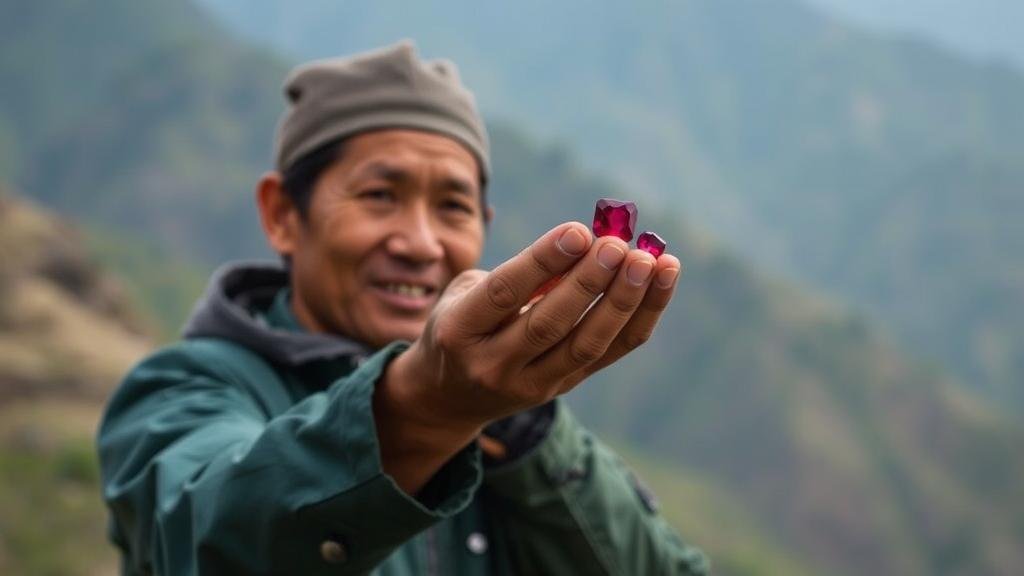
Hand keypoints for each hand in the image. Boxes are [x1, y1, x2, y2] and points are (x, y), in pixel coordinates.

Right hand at [388, 221, 680, 430]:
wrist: (449, 396)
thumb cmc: (462, 322)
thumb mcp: (468, 291)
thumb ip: (520, 272)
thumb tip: (587, 243)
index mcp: (459, 330)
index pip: (504, 294)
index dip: (543, 261)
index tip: (578, 231)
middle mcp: (493, 364)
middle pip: (549, 324)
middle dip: (588, 282)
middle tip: (618, 245)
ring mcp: (531, 384)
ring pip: (585, 346)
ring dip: (623, 301)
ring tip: (649, 262)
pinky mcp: (563, 387)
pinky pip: (610, 352)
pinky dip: (640, 316)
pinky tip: (661, 279)